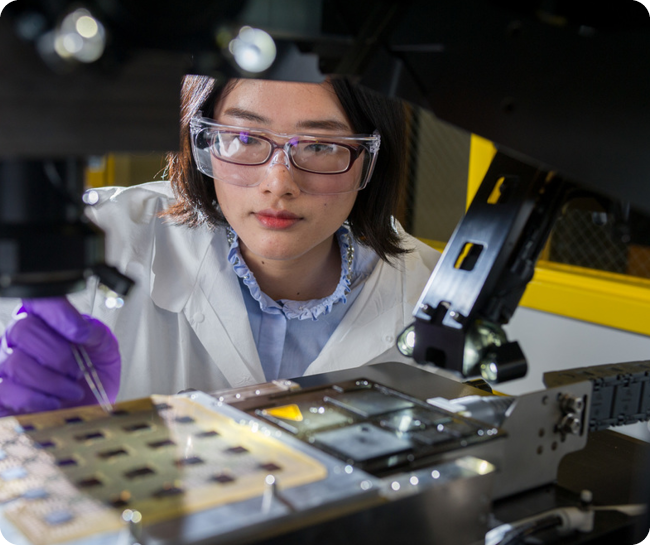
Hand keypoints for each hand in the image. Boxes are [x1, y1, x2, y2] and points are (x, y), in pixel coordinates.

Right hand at [0, 298, 120, 415]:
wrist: (92, 407)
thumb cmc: (95, 373)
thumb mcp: (105, 348)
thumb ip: (94, 332)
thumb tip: (80, 329)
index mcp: (44, 320)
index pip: (38, 300)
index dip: (56, 312)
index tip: (79, 333)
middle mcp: (18, 339)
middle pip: (22, 329)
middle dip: (58, 355)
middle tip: (78, 370)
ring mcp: (4, 365)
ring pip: (15, 362)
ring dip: (51, 380)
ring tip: (72, 389)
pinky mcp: (0, 394)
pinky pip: (4, 390)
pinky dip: (34, 398)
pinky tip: (53, 402)